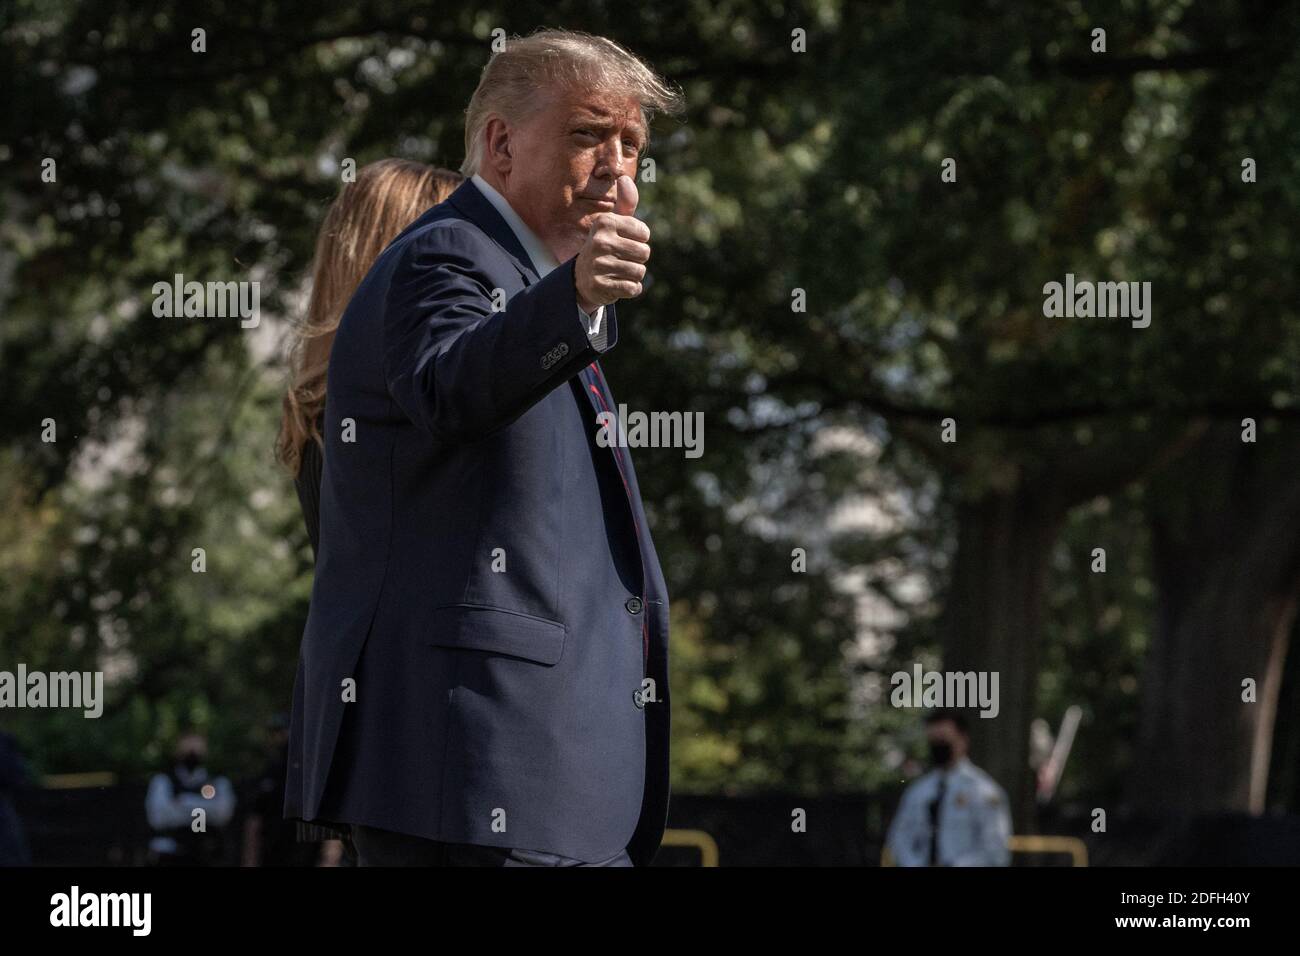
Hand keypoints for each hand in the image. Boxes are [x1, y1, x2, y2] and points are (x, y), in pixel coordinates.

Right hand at [574, 174, 649, 313]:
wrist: (582, 277)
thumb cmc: (606, 245)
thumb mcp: (614, 223)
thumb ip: (625, 203)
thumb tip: (624, 178)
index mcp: (604, 222)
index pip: (644, 233)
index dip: (639, 240)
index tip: (624, 241)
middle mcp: (599, 241)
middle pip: (644, 253)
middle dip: (638, 259)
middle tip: (621, 259)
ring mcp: (598, 265)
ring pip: (639, 271)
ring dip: (634, 274)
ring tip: (618, 271)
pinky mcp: (600, 286)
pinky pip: (633, 288)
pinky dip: (630, 289)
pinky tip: (617, 284)